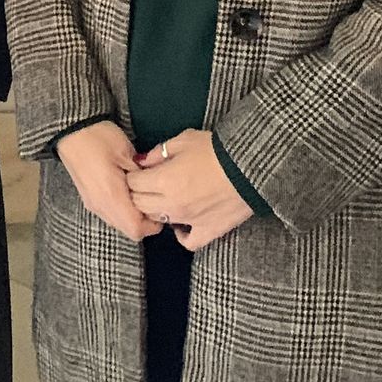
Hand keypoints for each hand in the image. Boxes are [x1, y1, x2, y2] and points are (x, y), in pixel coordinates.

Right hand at [55, 119, 156, 243]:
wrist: (70, 129)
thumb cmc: (99, 137)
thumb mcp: (126, 152)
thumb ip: (142, 176)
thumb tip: (154, 189)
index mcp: (111, 197)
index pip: (136, 229)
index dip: (153, 224)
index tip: (161, 206)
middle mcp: (101, 207)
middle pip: (128, 230)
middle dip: (144, 221)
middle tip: (153, 198)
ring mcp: (92, 204)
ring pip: (119, 223)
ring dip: (132, 215)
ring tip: (140, 193)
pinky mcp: (89, 199)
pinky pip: (110, 214)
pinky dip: (122, 210)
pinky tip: (125, 190)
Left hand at [125, 128, 252, 253]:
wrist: (249, 166)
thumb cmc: (215, 149)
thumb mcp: (184, 140)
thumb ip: (159, 152)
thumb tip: (142, 161)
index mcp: (163, 181)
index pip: (133, 184)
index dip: (133, 175)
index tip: (140, 171)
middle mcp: (172, 205)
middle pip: (140, 204)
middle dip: (139, 193)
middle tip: (149, 184)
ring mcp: (189, 221)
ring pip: (159, 221)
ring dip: (157, 210)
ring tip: (164, 198)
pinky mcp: (208, 231)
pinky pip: (188, 241)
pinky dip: (181, 235)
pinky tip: (182, 223)